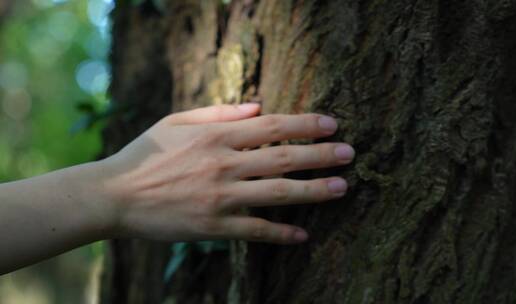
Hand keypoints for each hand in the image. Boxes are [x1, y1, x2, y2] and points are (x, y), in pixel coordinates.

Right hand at [101, 103, 354, 243]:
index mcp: (216, 135)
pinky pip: (255, 231)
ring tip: (342, 189)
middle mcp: (223, 164)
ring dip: (313, 191)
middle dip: (321, 156)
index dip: (306, 124)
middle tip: (350, 155)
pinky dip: (280, 233)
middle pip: (283, 157)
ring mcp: (220, 197)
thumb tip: (259, 106)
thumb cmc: (146, 154)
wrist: (115, 195)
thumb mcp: (177, 121)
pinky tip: (302, 235)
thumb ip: (219, 112)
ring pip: (277, 193)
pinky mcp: (212, 226)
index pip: (272, 126)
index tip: (332, 124)